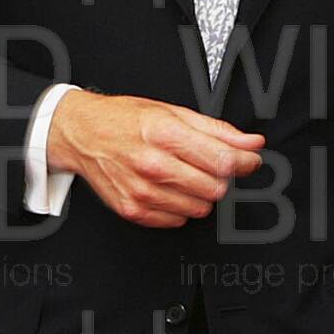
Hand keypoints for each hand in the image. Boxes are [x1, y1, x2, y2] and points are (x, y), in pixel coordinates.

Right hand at [46, 90, 263, 228]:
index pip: (223, 161)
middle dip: (220, 177)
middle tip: (208, 165)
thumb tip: (252, 143)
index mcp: (164, 134)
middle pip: (215, 188)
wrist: (81, 133)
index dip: (245, 162)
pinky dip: (180, 207)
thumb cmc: (124, 119)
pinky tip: (168, 188)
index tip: (249, 161)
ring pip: (199, 208)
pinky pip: (177, 221)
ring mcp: (142, 191)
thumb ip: (217, 131)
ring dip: (200, 194)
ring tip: (184, 175)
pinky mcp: (133, 210)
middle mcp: (152, 164)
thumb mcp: (172, 112)